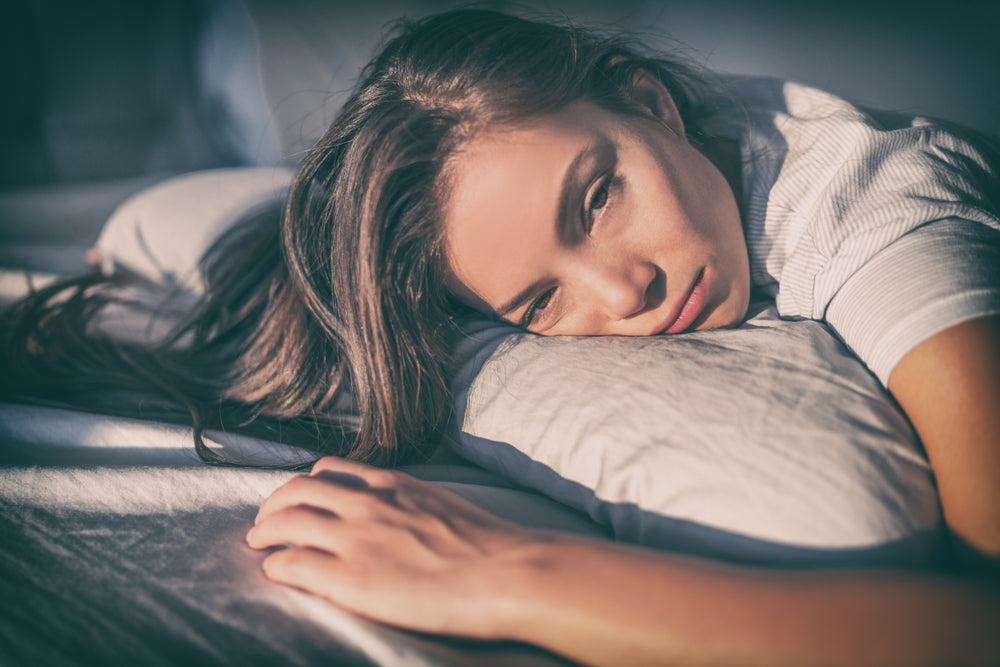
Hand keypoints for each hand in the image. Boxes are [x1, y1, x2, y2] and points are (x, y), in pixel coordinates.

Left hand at [245, 456, 541, 636]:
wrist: (503, 571)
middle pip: (296, 490)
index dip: (305, 484)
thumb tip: (402, 517)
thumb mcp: (442, 503)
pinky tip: (275, 573)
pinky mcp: (347, 577)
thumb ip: (410, 502)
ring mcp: (354, 538)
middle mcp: (365, 503)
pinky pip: (291, 563)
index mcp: (390, 484)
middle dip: (273, 504)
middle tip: (265, 520)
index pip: (329, 470)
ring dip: (263, 531)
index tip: (298, 497)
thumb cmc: (487, 544)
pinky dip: (275, 565)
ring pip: (284, 522)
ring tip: (258, 543)